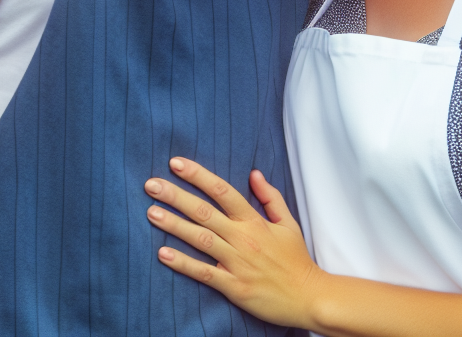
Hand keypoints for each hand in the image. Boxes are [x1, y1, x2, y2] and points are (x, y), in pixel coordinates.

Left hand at [144, 157, 325, 330]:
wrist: (310, 298)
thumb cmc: (297, 260)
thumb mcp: (288, 223)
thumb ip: (270, 196)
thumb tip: (254, 173)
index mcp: (254, 221)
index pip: (222, 190)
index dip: (198, 175)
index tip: (175, 163)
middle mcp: (243, 238)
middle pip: (204, 211)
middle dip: (176, 196)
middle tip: (151, 184)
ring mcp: (237, 263)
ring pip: (201, 239)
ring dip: (174, 225)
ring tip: (151, 212)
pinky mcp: (234, 287)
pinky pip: (204, 273)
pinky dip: (183, 263)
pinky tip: (163, 254)